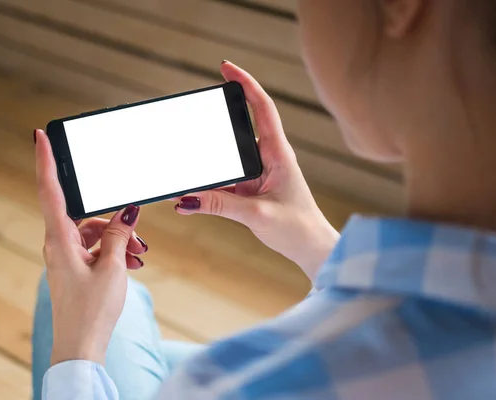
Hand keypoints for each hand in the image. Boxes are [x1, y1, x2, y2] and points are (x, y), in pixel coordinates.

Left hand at [34, 128, 146, 365]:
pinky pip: (97, 247)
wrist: (83, 345)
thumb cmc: (92, 310)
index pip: (50, 191)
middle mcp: (59, 244)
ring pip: (96, 232)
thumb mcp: (113, 267)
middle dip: (116, 220)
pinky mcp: (76, 267)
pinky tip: (133, 263)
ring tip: (140, 256)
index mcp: (59, 239)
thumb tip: (128, 210)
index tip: (40, 136)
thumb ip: (120, 234)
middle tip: (139, 235)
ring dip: (121, 239)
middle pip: (87, 215)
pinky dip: (115, 251)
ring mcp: (67, 256)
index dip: (46, 161)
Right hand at [174, 61, 338, 280]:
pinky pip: (225, 179)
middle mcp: (269, 158)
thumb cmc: (298, 229)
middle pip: (242, 125)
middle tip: (197, 104)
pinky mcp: (251, 189)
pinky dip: (208, 183)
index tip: (225, 67)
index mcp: (279, 153)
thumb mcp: (257, 215)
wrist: (312, 250)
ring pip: (229, 154)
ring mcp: (259, 173)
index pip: (262, 108)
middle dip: (220, 113)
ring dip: (208, 155)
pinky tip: (189, 194)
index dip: (245, 84)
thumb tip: (185, 199)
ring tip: (183, 153)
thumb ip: (220, 206)